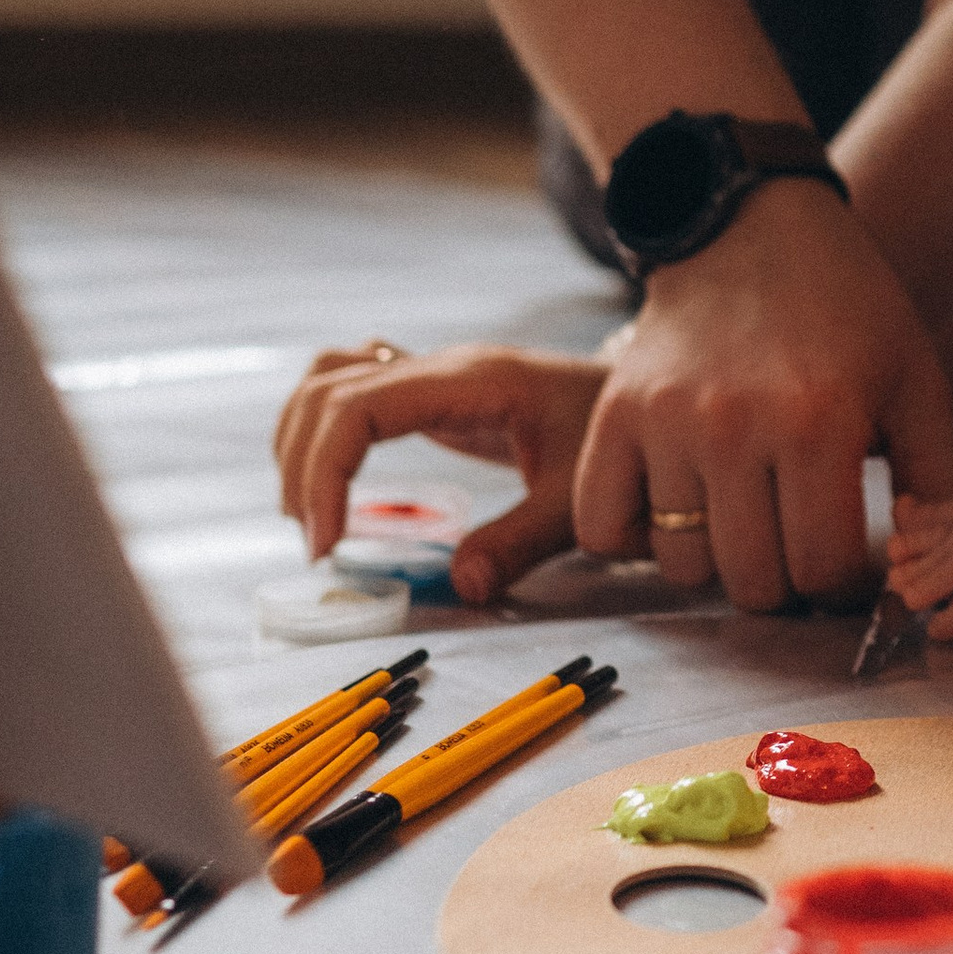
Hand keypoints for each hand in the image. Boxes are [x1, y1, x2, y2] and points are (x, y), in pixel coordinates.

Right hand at [275, 343, 605, 603]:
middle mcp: (443, 367)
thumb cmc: (617, 445)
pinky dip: (325, 429)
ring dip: (302, 442)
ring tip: (313, 516)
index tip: (325, 544)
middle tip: (317, 544)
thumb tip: (465, 586)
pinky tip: (332, 480)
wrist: (650, 402)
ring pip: (331, 378)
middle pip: (329, 389)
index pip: (359, 407)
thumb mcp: (577, 500)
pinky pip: (354, 388)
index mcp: (471, 382)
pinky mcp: (434, 392)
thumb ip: (523, 541)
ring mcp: (435, 373)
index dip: (324, 471)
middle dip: (303, 465)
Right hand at [571, 178, 952, 610]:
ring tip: (746, 519)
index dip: (843, 587)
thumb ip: (935, 483)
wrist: (758, 227)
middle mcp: (734, 426)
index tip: (847, 566)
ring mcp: (666, 421)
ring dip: (718, 560)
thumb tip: (917, 573)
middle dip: (786, 581)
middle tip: (798, 546)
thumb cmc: (851, 310)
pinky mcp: (616, 413)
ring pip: (683, 564)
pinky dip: (636, 538)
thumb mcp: (918, 385)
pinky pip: (603, 526)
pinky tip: (679, 511)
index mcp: (818, 422)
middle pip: (752, 581)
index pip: (820, 571)